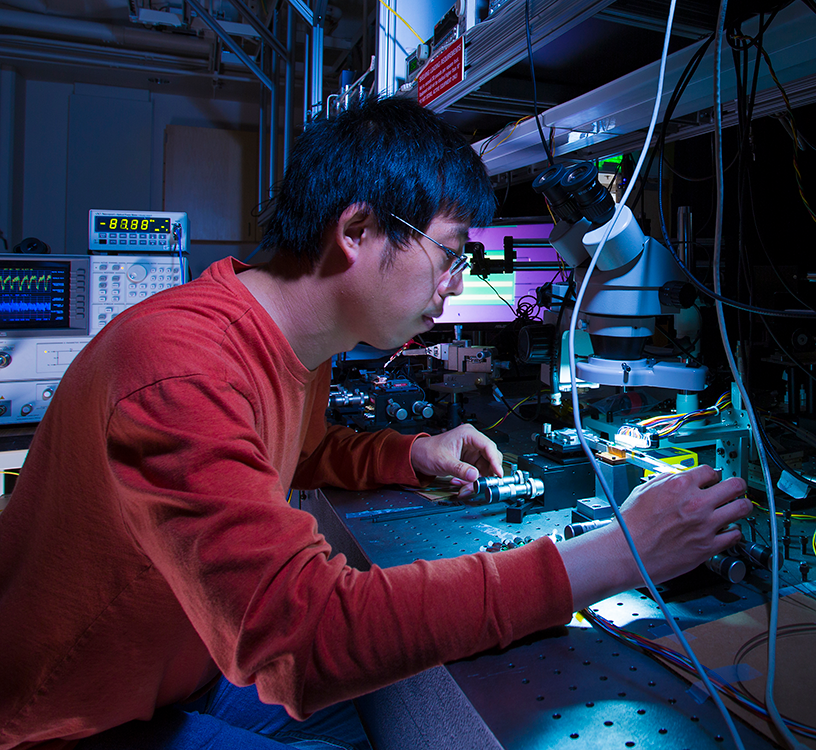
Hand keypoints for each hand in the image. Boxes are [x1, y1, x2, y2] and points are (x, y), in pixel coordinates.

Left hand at [410, 425, 502, 494]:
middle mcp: (472, 441)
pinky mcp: (469, 460)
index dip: (495, 461)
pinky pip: (477, 472)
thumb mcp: (444, 461)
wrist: (417, 457)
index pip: (489, 446)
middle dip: (487, 473)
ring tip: (466, 486)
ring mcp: (472, 451)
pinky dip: (472, 480)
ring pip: (485, 467)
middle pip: (490, 457)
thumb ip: (460, 469)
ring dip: (478, 479)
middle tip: (482, 484)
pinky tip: (461, 482)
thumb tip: (474, 475)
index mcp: (468, 434)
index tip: (498, 474)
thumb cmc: (427, 452)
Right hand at [559, 465, 750, 610]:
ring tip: (735, 509)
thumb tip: (681, 478)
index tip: (712, 480)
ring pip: (742, 508)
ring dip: (740, 507)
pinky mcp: (708, 546)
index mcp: (679, 485)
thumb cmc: (630, 524)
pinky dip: (733, 532)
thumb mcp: (644, 490)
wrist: (627, 552)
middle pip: (735, 485)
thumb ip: (667, 481)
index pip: (710, 470)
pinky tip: (725, 530)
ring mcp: (705, 525)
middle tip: (735, 489)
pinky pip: (735, 535)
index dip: (712, 475)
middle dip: (736, 486)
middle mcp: (696, 503)